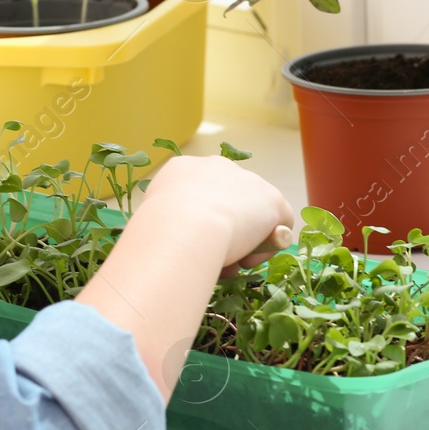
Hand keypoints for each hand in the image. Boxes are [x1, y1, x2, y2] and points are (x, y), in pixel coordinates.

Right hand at [139, 155, 295, 276]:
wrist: (185, 227)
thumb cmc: (158, 231)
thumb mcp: (152, 219)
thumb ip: (169, 219)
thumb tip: (181, 236)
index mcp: (183, 169)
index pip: (199, 194)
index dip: (200, 222)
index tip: (195, 243)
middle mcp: (217, 167)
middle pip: (228, 203)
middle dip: (225, 230)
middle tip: (213, 256)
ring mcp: (248, 181)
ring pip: (252, 216)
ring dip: (244, 242)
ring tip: (229, 262)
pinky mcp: (272, 200)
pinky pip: (276, 228)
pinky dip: (265, 249)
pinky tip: (246, 259)